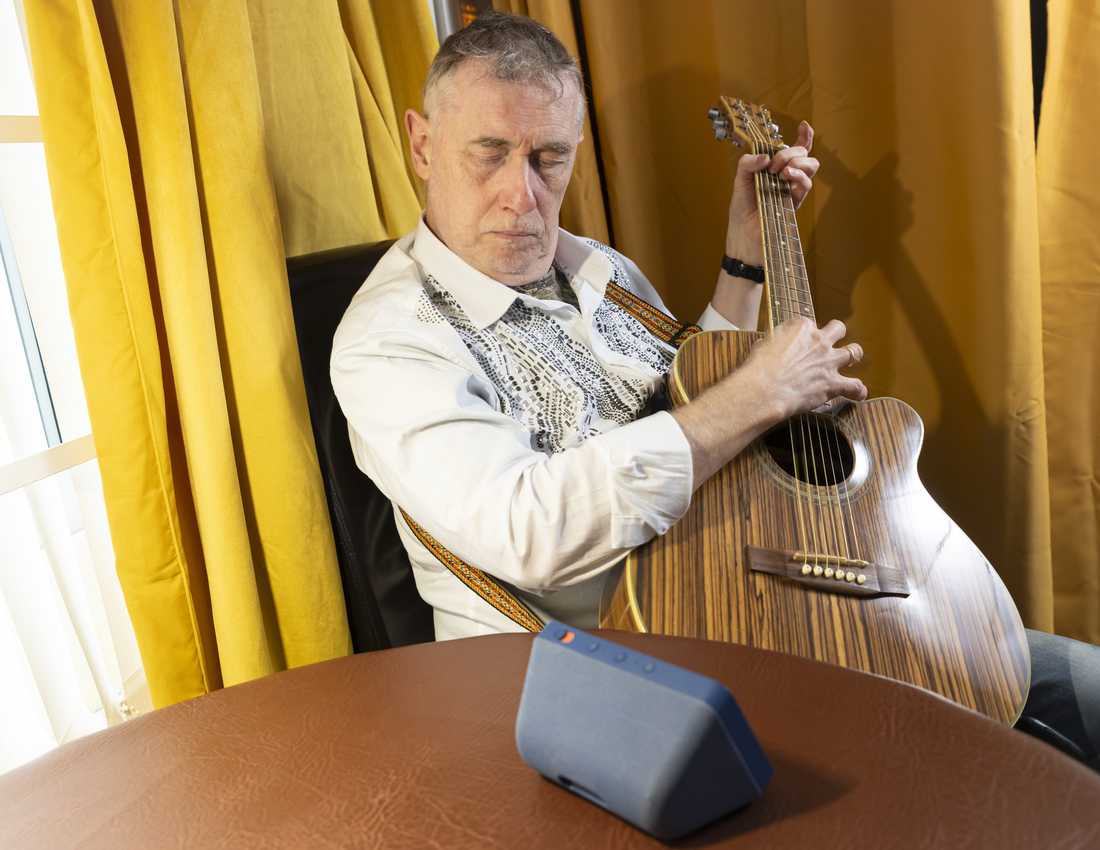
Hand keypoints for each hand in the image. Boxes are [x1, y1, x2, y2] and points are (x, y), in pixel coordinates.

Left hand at [725, 121, 819, 265]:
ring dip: (797, 162)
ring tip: (780, 172)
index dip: (804, 137)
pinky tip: (785, 177)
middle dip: (791, 152)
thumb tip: (766, 157)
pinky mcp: (795, 203)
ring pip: (811, 166)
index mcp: (774, 169)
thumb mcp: (739, 181)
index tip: (804, 125)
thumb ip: (747, 163)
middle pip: (804, 154)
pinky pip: (806, 185)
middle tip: (773, 165)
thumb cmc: (741, 210)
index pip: (795, 149)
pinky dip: (798, 177)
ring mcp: (792, 190)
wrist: (743, 236)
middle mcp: (786, 177)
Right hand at [742, 316, 866, 420]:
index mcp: (801, 328)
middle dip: (836, 334)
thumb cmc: (759, 368)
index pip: (808, 324)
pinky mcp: (833, 383)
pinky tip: (859, 393)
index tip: (798, 342)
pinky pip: (855, 386)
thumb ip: (775, 342)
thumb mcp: (762, 345)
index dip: (803, 334)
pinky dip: (858, 390)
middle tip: (830, 342)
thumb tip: (774, 346)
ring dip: (853, 355)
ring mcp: (829, 362)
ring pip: (854, 352)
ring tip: (853, 360)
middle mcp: (820, 341)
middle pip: (837, 329)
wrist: (765, 390)